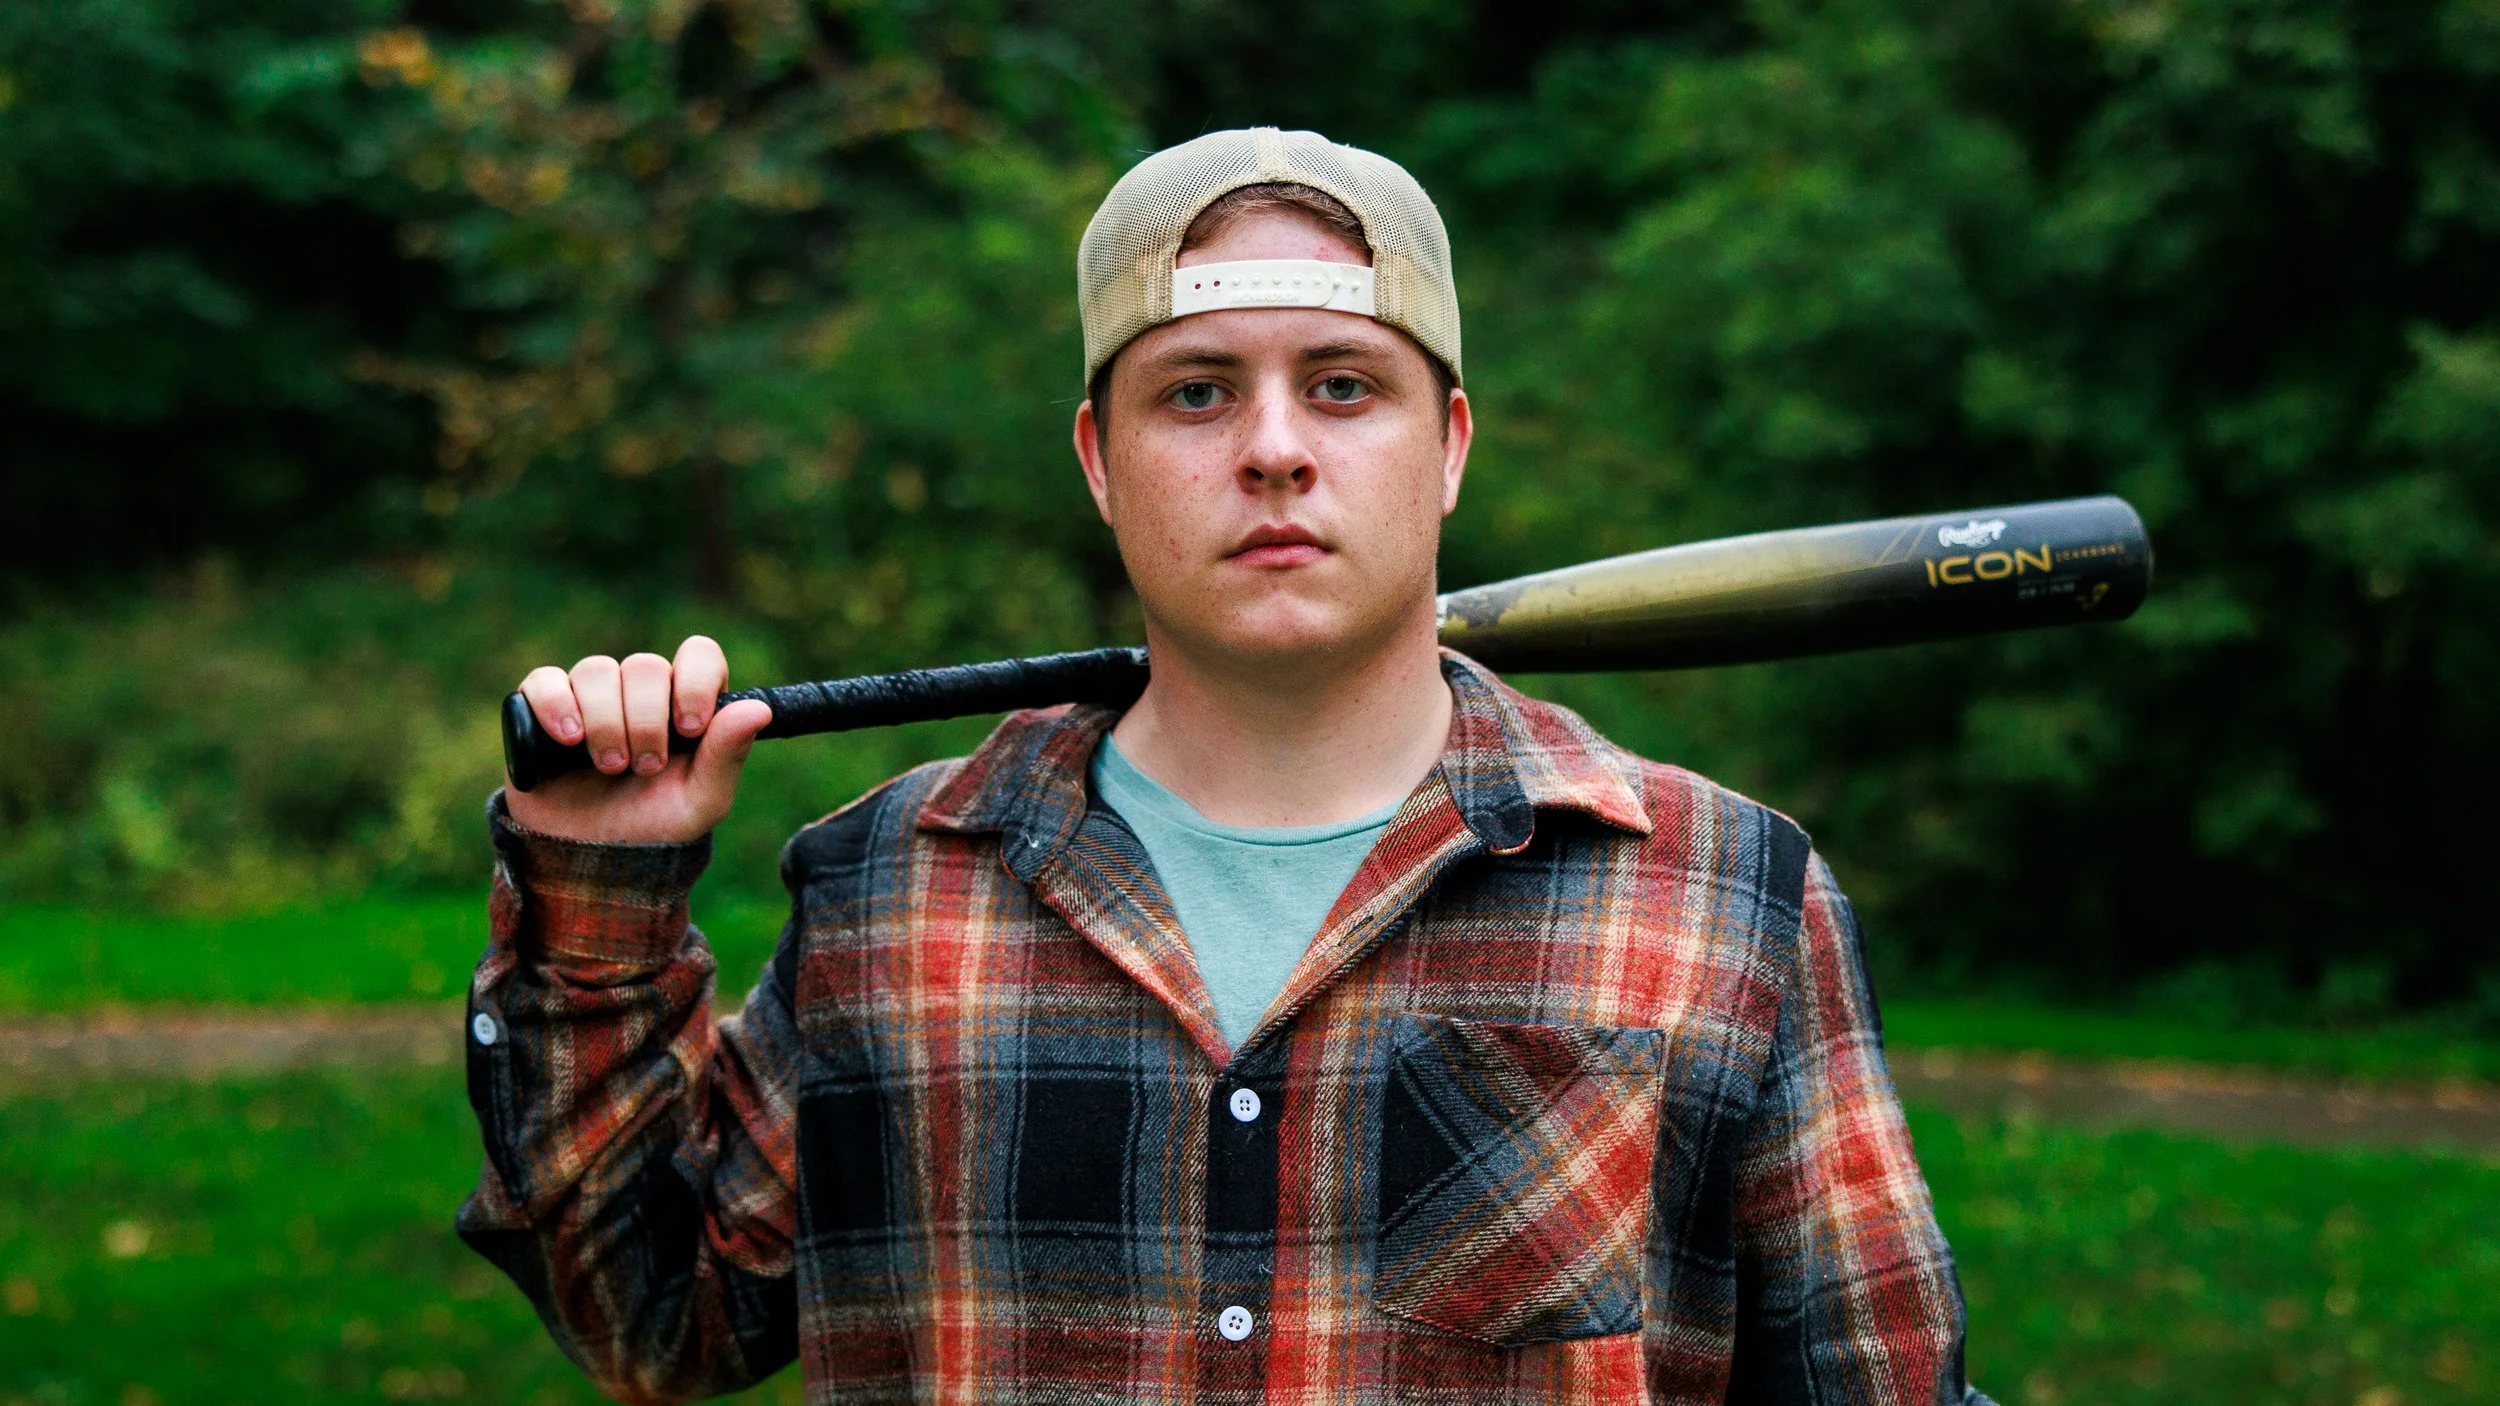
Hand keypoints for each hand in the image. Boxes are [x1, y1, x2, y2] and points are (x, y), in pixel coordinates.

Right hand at [502, 635, 772, 843]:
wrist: (592, 859)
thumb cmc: (655, 826)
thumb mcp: (700, 801)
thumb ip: (727, 754)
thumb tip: (760, 708)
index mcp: (686, 702)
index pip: (699, 654)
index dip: (694, 681)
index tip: (689, 727)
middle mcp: (640, 691)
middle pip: (645, 666)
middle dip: (645, 721)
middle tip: (644, 767)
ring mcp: (591, 696)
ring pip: (596, 671)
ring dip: (605, 723)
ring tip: (608, 767)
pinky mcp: (544, 708)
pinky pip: (544, 680)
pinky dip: (556, 704)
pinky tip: (567, 738)